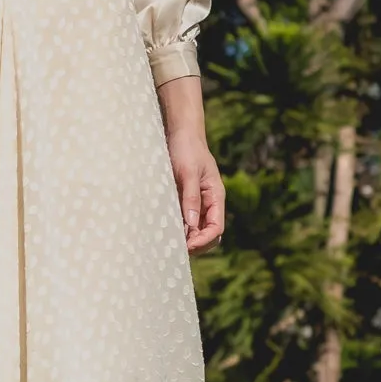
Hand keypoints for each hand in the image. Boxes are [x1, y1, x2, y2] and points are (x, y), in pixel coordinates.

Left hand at [156, 76, 225, 254]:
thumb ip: (190, 197)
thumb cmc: (187, 149)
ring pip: (196, 231)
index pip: (216, 228)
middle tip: (175, 248)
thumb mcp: (189, 172)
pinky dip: (177, 229)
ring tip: (168, 242)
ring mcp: (197, 204)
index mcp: (216, 197)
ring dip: (186, 239)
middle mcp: (208, 204)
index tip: (186, 245)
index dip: (203, 240)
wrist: (180, 133)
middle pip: (209, 235)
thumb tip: (191, 225)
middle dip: (196, 244)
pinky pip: (184, 221)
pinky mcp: (184, 201)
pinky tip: (164, 231)